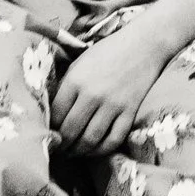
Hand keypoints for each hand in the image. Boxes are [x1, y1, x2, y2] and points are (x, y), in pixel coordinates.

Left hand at [54, 13, 181, 154]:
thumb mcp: (80, 62)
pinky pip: (113, 140)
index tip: (49, 134)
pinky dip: (101, 150)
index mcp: (76, 80)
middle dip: (62, 144)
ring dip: (79, 151)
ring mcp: (113, 104)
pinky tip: (95, 149)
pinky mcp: (130, 111)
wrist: (145, 43)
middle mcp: (92, 94)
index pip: (55, 115)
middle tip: (59, 148)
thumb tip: (51, 114)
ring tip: (74, 151)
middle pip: (70, 131)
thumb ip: (65, 86)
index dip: (49, 129)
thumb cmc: (108, 51)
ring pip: (90, 140)